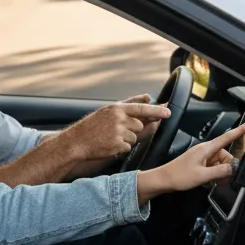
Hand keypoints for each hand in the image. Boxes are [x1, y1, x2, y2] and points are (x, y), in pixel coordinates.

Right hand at [57, 99, 171, 161]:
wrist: (77, 142)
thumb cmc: (92, 126)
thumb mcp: (108, 110)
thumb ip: (129, 103)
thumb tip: (148, 96)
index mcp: (116, 108)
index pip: (141, 108)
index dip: (156, 110)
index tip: (168, 112)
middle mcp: (118, 119)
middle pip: (139, 125)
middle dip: (132, 129)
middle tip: (116, 130)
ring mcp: (118, 133)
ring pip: (134, 137)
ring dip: (126, 139)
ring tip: (110, 137)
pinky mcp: (117, 146)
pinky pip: (128, 147)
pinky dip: (121, 147)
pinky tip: (109, 144)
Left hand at [135, 121, 244, 203]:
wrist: (163, 180)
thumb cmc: (179, 176)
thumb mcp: (202, 176)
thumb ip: (220, 172)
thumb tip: (234, 168)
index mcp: (206, 148)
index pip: (227, 137)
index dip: (240, 131)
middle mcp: (205, 150)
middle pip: (226, 156)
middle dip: (228, 167)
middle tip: (223, 180)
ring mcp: (202, 157)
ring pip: (220, 163)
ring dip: (221, 173)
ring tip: (213, 182)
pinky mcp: (199, 163)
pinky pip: (213, 167)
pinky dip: (215, 175)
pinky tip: (210, 182)